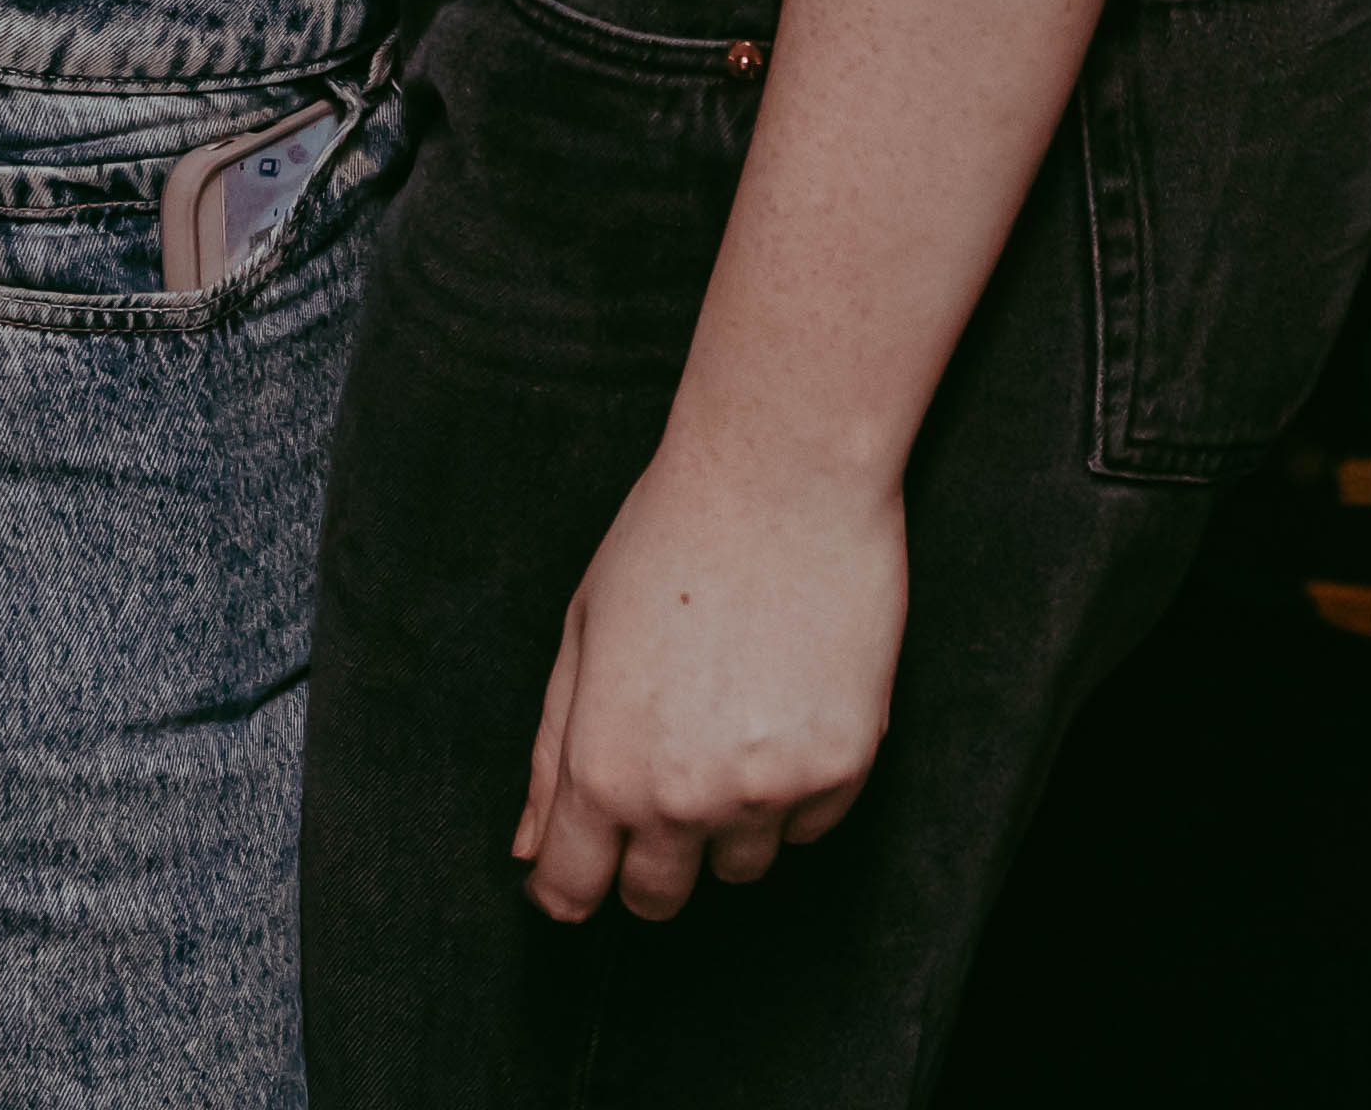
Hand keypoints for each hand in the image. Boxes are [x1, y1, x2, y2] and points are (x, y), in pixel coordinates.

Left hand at [515, 432, 902, 921]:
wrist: (782, 473)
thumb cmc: (670, 536)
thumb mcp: (583, 633)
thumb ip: (552, 752)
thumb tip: (528, 846)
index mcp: (603, 767)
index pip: (573, 889)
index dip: (570, 880)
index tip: (582, 862)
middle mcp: (682, 798)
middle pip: (657, 897)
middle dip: (651, 855)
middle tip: (668, 767)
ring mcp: (768, 791)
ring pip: (741, 866)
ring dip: (729, 818)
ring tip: (734, 712)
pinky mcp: (841, 768)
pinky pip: (811, 825)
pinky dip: (796, 785)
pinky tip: (786, 697)